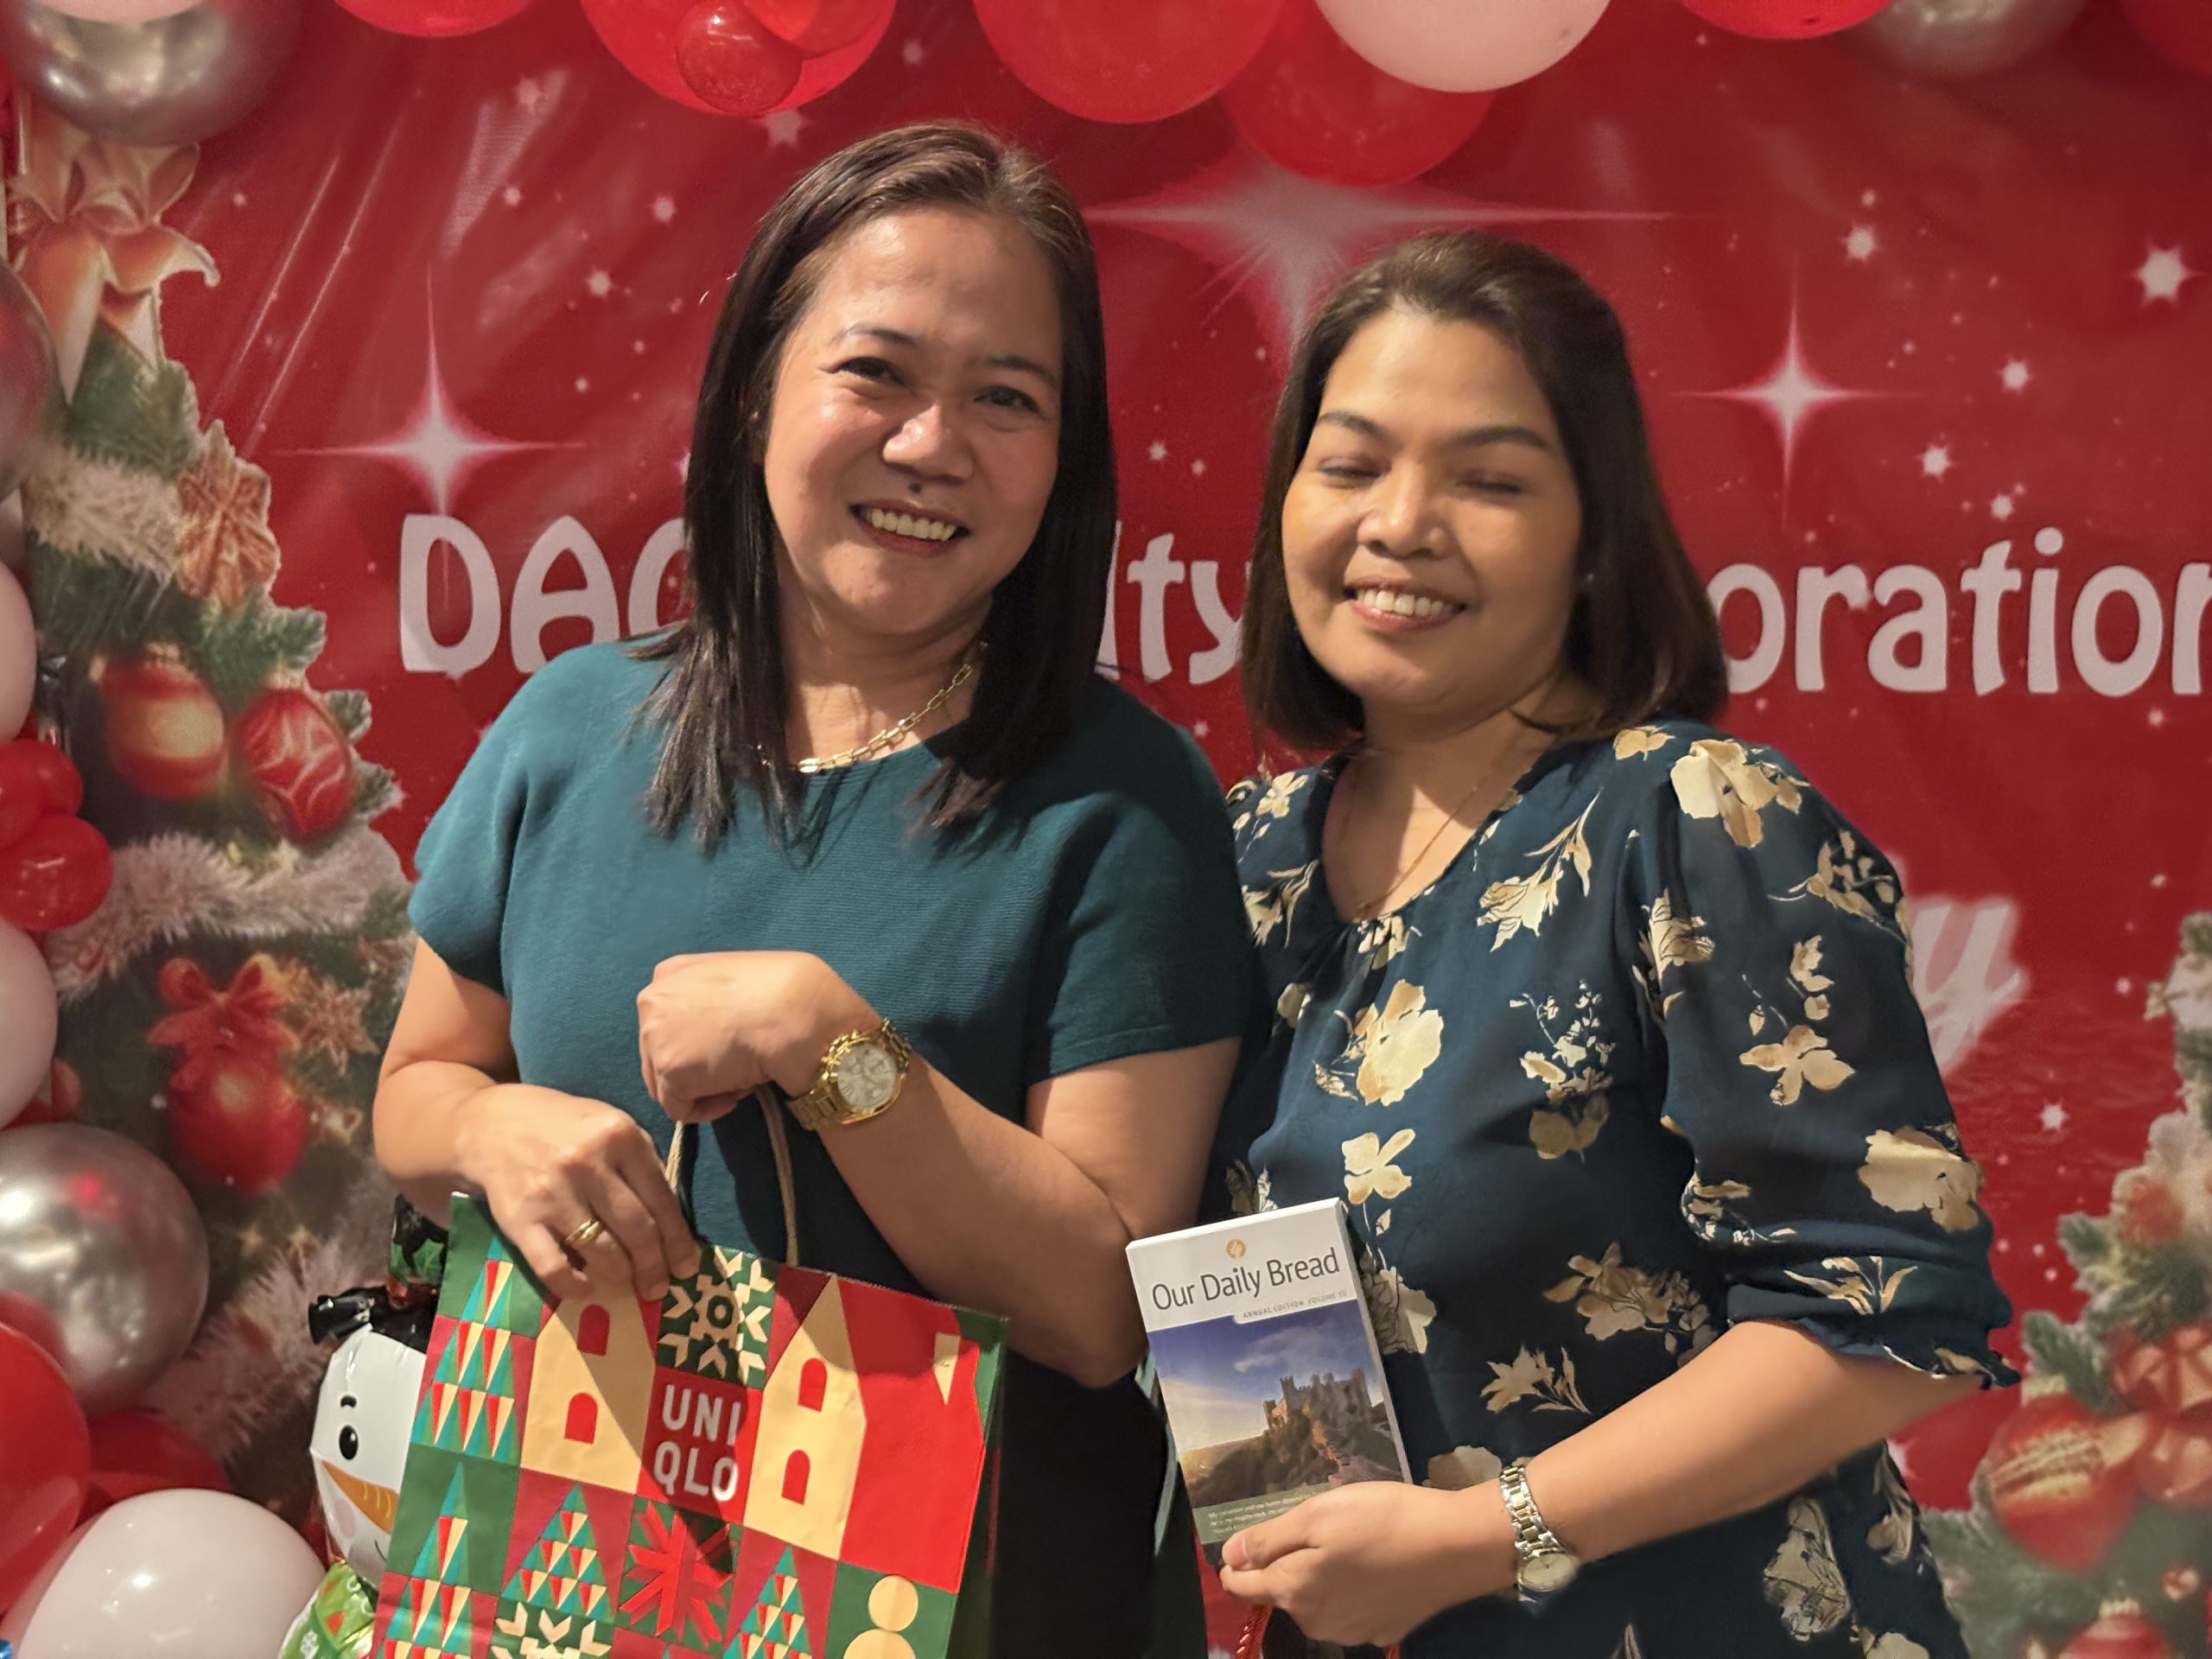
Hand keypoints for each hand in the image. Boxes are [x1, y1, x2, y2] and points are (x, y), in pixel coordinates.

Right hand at [456, 1084, 700, 1300]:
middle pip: (637, 1229)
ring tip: (628, 1283)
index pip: (662, 1199)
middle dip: (654, 1266)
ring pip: (603, 1251)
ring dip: (622, 1276)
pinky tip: (587, 1288)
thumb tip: (671, 1222)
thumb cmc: (563, 1128)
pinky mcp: (521, 1220)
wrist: (492, 1124)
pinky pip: (555, 1267)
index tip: (687, 1266)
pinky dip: (575, 1286)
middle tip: (659, 1287)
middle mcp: (588, 1163)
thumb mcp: (609, 1125)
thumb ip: (641, 1164)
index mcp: (620, 1137)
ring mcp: (553, 1193)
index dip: (678, 1240)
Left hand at [636, 951, 867, 1121]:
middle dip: (696, 1066)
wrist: (797, 1007)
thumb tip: (721, 1033)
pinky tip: (735, 1095)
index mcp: (671, 973)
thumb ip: (715, 1002)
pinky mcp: (666, 1070)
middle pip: (661, 1051)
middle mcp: (652, 1000)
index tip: (729, 1048)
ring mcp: (654, 1035)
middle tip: (735, 1068)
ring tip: (740, 1078)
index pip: (670, 1021)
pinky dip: (707, 1109)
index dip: (697, 1042)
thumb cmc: (786, 989)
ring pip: (667, 1080)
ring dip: (702, 1086)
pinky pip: (679, 1108)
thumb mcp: (740, 981)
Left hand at [1217, 1482, 1515, 1648]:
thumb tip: (1228, 1557)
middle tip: (1318, 1527)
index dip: (1238, 1560)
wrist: (1457, 1547)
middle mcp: (1316, 1622)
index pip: (1242, 1585)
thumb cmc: (1382, 1519)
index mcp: (1294, 1590)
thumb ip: (1268, 1539)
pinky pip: (1350, 1610)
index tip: (1255, 1536)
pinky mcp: (1383, 1631)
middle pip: (1282, 1593)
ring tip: (1349, 1543)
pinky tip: (1375, 1566)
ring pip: (1316, 1604)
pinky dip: (1353, 1591)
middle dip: (1287, 1563)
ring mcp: (1352, 1633)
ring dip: (1320, 1578)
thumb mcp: (1317, 1514)